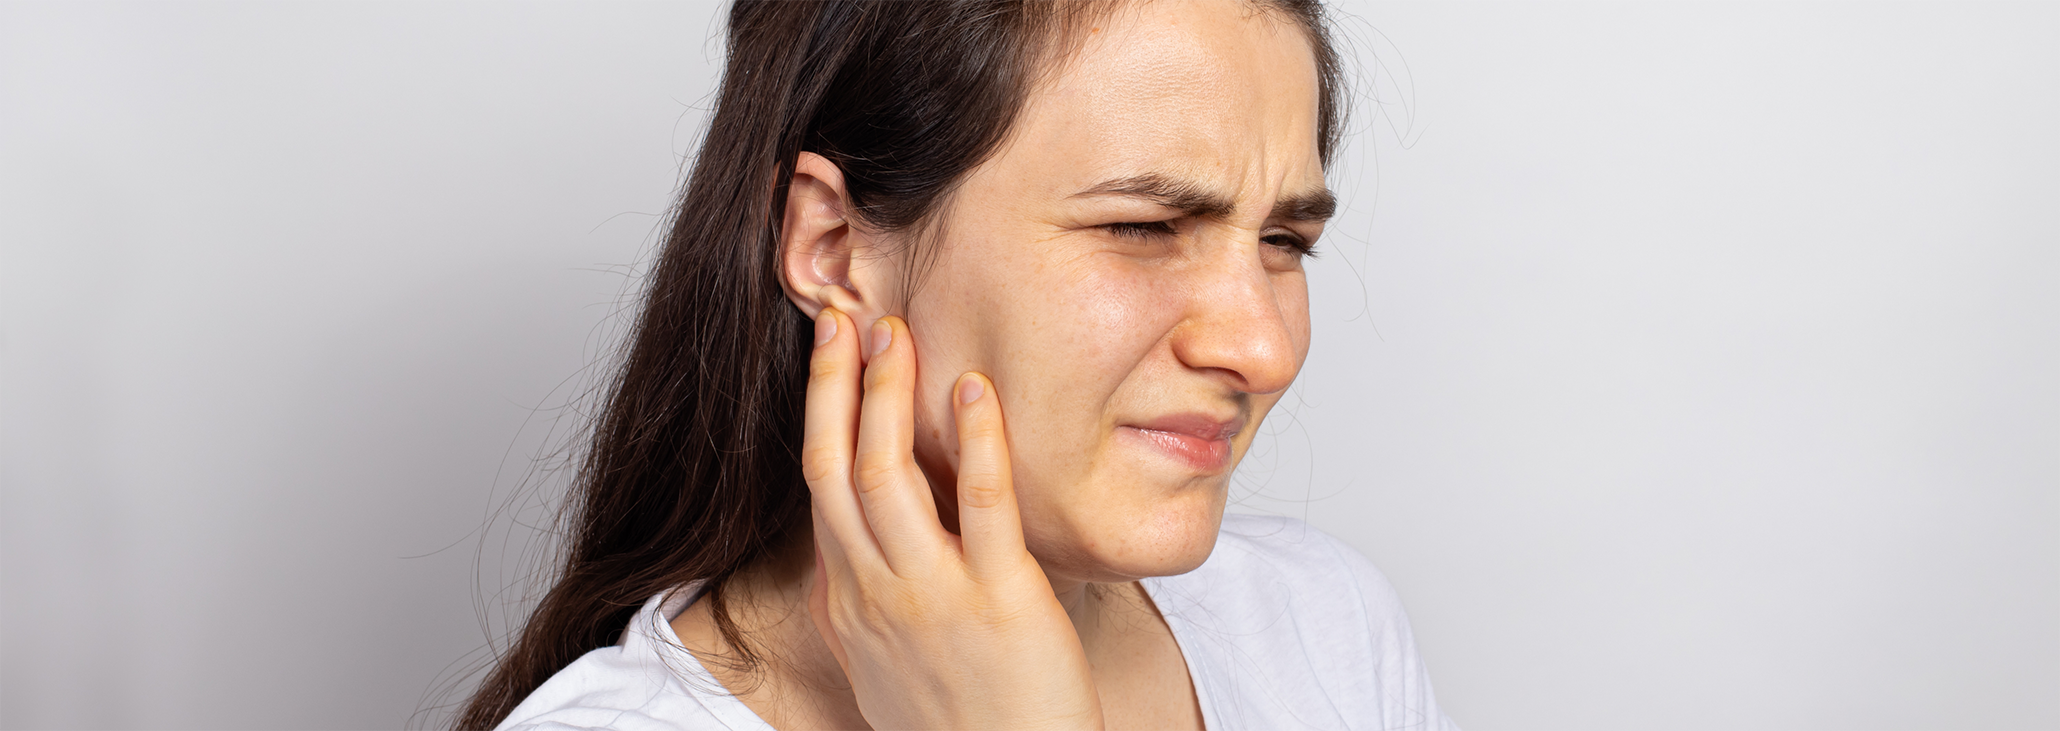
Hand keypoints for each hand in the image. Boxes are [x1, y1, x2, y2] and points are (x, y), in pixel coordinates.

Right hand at [801, 309, 1104, 730]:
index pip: (820, 489)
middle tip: (844, 315)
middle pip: (835, 468)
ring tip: (896, 331)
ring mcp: (932, 595)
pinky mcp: (1000, 599)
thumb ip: (854, 612)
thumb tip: (833, 570)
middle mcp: (876, 593)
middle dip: (834, 385)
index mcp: (850, 603)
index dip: (821, 414)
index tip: (830, 356)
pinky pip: (981, 503)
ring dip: (887, 395)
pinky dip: (974, 440)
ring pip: (887, 474)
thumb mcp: (880, 671)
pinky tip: (976, 388)